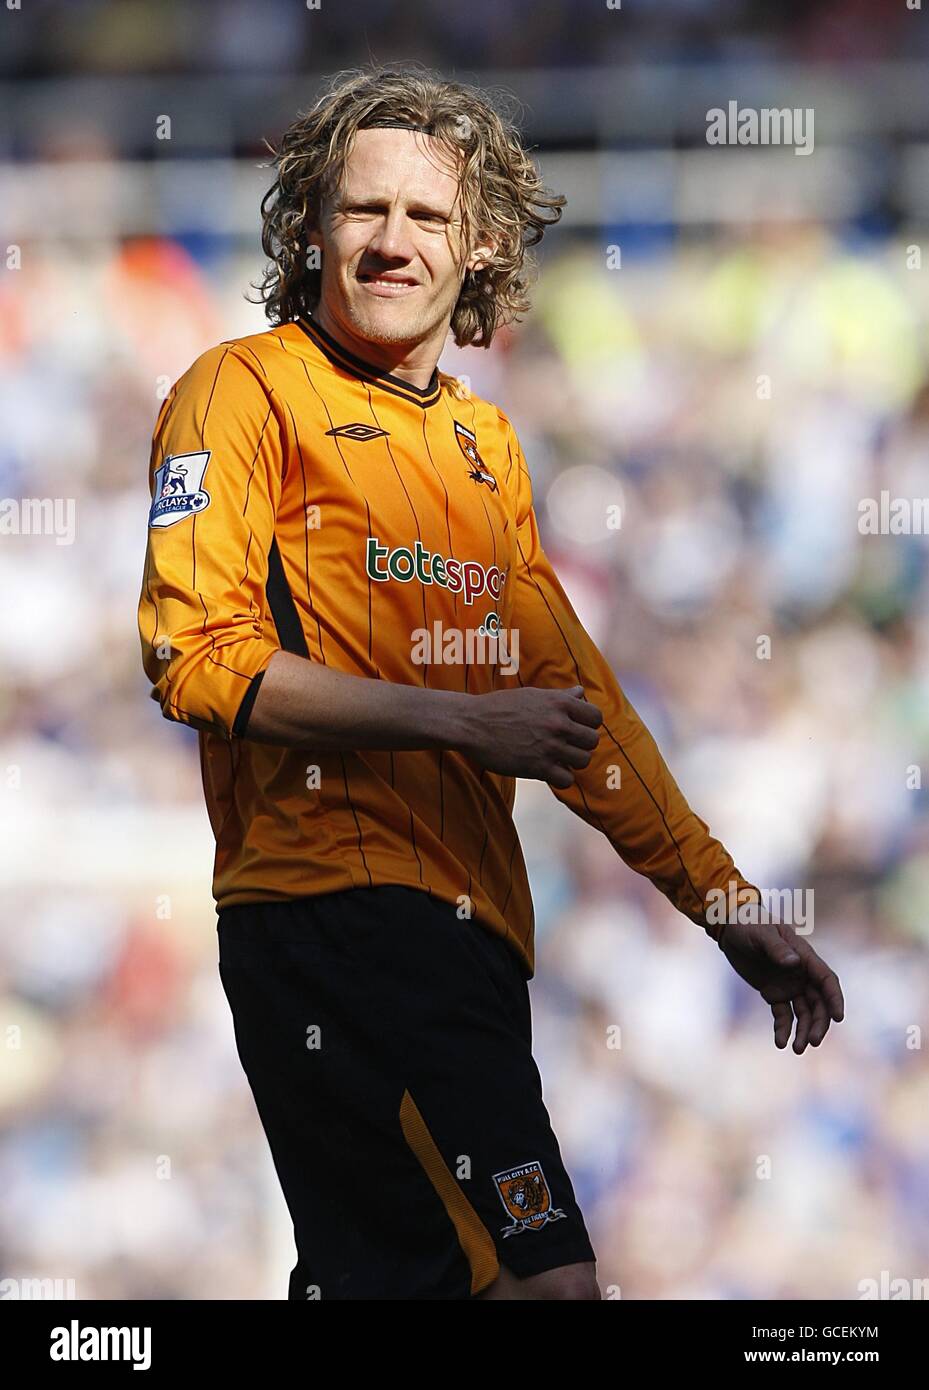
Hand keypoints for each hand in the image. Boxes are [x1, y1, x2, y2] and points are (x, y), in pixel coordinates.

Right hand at [461, 684, 601, 788]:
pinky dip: (560, 777)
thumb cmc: (500, 707)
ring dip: (572, 761)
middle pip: (592, 740)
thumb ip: (560, 696)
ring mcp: (549, 746)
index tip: (576, 728)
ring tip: (557, 758)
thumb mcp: (532, 695)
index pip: (596, 717)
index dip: (588, 724)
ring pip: (583, 761)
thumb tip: (580, 692)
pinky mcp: (537, 767)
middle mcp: (558, 724)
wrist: (471, 724)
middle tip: (566, 745)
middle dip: (581, 744)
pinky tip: (548, 770)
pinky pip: (567, 779)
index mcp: (559, 703)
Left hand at [716, 917, 843, 1052]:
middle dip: (819, 1023)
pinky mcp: (774, 993)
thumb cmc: (749, 924)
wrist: (730, 927)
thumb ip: (777, 948)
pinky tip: (781, 1042)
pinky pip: (784, 1015)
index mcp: (804, 957)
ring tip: (797, 1049)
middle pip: (819, 1003)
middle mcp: (802, 974)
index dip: (835, 999)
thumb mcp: (761, 933)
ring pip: (804, 1013)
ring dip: (804, 1031)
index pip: (827, 981)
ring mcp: (789, 985)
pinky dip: (784, 1029)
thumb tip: (795, 963)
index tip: (839, 1018)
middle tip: (812, 1042)